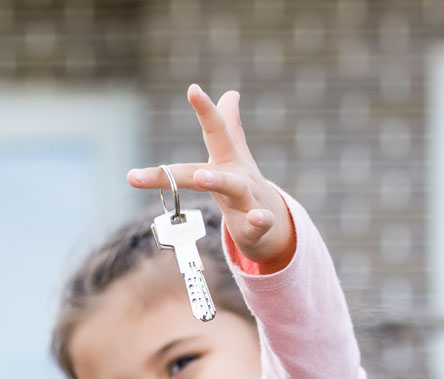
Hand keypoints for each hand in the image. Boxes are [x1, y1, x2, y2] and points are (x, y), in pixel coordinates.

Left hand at [129, 85, 297, 271]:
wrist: (274, 222)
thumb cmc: (244, 185)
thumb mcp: (234, 156)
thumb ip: (228, 124)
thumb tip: (231, 92)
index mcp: (226, 159)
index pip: (215, 131)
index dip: (205, 109)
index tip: (193, 88)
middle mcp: (237, 175)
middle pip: (210, 165)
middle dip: (187, 158)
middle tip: (170, 154)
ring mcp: (249, 198)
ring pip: (235, 187)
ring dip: (219, 180)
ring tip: (203, 177)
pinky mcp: (257, 225)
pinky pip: (259, 222)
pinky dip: (258, 220)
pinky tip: (256, 218)